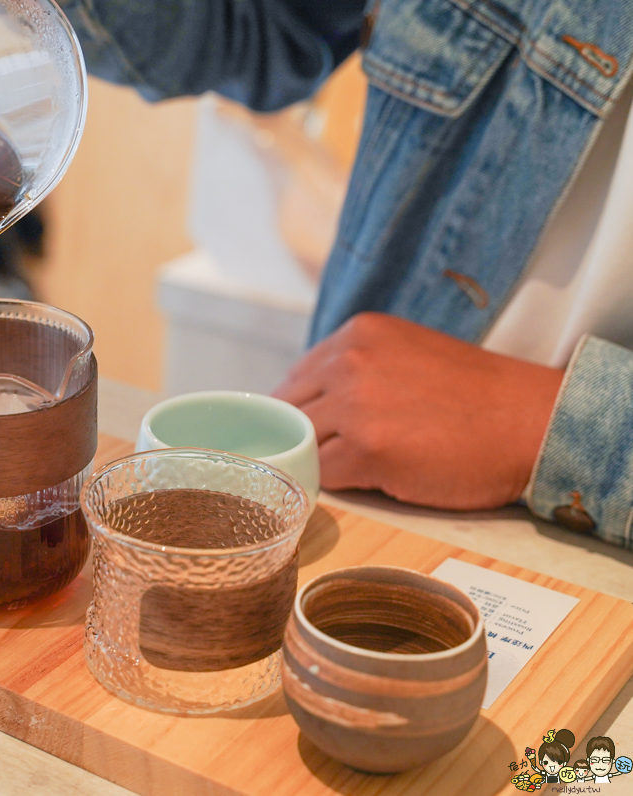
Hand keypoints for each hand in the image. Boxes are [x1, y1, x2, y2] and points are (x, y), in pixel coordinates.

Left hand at [273, 312, 564, 509]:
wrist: (530, 422)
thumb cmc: (475, 396)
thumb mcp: (404, 355)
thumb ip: (357, 369)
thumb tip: (311, 405)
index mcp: (357, 334)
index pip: (297, 378)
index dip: (297, 411)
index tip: (305, 433)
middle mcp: (348, 361)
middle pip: (290, 410)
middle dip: (300, 437)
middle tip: (319, 459)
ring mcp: (354, 404)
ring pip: (303, 444)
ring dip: (319, 462)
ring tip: (349, 472)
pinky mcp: (366, 449)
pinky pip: (324, 475)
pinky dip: (336, 485)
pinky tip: (362, 484)